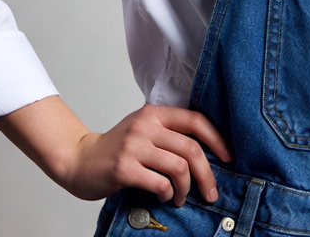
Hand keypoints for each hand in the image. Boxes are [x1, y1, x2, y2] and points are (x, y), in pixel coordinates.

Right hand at [0, 96, 232, 203]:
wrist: (80, 159)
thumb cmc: (118, 148)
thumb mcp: (144, 130)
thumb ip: (169, 134)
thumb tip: (208, 153)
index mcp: (155, 113)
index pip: (195, 120)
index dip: (217, 139)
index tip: (229, 157)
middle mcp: (146, 125)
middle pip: (191, 148)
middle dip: (207, 174)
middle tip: (212, 192)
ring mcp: (134, 145)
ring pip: (178, 167)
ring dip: (186, 188)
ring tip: (181, 197)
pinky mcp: (124, 168)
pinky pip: (159, 183)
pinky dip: (167, 193)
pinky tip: (164, 196)